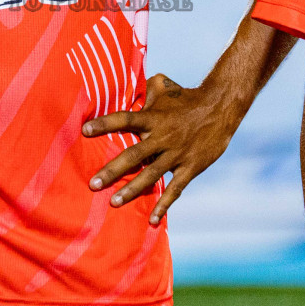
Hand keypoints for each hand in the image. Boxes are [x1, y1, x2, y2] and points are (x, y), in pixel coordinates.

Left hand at [83, 73, 244, 224]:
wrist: (220, 108)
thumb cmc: (185, 96)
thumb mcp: (163, 85)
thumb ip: (142, 89)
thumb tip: (124, 86)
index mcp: (153, 117)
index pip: (125, 119)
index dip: (105, 124)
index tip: (85, 131)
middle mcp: (162, 137)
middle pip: (134, 155)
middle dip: (112, 171)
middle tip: (93, 184)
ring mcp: (176, 154)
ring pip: (151, 175)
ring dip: (132, 190)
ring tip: (114, 202)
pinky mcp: (190, 167)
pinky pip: (175, 189)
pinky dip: (164, 205)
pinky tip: (153, 220)